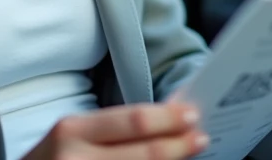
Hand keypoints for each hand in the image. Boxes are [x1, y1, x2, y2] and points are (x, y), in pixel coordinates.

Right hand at [23, 102, 208, 158]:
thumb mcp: (71, 138)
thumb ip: (112, 131)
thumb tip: (163, 121)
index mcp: (72, 131)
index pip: (133, 122)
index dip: (168, 120)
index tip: (192, 117)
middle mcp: (74, 159)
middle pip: (145, 154)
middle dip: (178, 147)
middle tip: (200, 139)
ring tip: (185, 157)